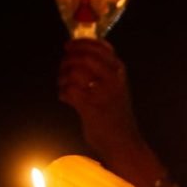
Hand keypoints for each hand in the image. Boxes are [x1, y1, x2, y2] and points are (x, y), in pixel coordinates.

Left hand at [58, 39, 166, 186]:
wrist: (124, 144)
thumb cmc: (117, 116)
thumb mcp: (117, 89)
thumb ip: (105, 71)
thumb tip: (81, 53)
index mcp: (120, 73)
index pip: (99, 47)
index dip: (81, 43)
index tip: (70, 45)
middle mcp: (113, 80)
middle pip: (83, 57)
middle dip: (68, 60)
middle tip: (63, 67)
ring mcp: (101, 93)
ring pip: (73, 72)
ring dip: (63, 77)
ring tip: (64, 85)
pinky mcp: (89, 107)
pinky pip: (68, 90)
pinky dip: (63, 93)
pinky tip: (66, 98)